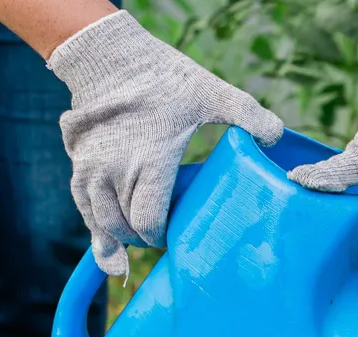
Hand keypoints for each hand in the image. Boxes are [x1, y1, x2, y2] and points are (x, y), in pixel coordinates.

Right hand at [48, 11, 283, 275]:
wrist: (108, 57)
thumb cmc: (163, 79)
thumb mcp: (211, 94)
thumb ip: (248, 116)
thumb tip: (278, 139)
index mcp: (149, 162)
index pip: (150, 221)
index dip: (163, 236)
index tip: (178, 236)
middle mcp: (115, 171)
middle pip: (127, 228)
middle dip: (147, 240)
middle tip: (168, 240)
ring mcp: (92, 170)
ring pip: (103, 223)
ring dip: (122, 240)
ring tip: (140, 252)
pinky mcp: (79, 166)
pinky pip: (84, 210)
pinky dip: (97, 234)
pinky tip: (109, 259)